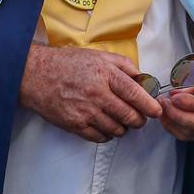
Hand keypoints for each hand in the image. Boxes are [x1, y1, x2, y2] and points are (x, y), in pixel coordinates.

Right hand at [19, 44, 161, 143]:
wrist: (36, 75)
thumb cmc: (68, 63)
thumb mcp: (99, 56)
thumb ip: (124, 65)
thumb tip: (143, 79)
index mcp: (106, 75)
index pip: (136, 95)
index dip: (150, 106)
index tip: (157, 112)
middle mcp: (98, 95)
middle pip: (129, 116)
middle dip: (139, 120)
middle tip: (140, 118)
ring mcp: (86, 112)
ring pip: (117, 129)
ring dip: (124, 128)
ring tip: (122, 121)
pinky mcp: (75, 125)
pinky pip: (100, 137)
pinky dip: (108, 135)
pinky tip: (106, 126)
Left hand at [157, 70, 193, 141]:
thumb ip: (192, 79)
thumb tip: (176, 95)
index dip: (192, 103)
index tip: (174, 98)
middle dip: (179, 116)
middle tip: (164, 103)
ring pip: (193, 132)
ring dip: (173, 122)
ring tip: (162, 107)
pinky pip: (186, 135)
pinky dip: (171, 127)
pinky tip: (164, 115)